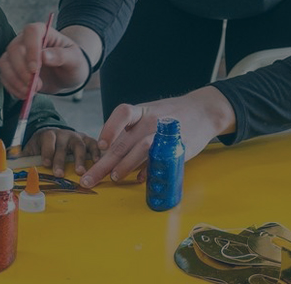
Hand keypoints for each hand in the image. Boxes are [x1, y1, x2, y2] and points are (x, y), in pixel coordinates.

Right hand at [0, 22, 92, 97]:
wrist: (66, 74)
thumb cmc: (72, 62)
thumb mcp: (74, 59)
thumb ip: (62, 56)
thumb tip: (44, 56)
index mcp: (42, 31)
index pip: (31, 32)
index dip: (31, 49)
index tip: (35, 69)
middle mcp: (25, 40)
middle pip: (13, 49)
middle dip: (22, 71)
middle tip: (35, 86)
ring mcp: (16, 54)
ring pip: (4, 63)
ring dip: (15, 80)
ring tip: (30, 92)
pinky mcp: (11, 68)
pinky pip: (4, 76)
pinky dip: (12, 87)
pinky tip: (25, 95)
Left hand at [19, 127, 99, 177]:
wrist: (55, 136)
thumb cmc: (42, 147)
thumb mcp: (31, 149)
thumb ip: (23, 156)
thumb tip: (9, 161)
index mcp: (48, 135)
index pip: (47, 139)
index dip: (47, 151)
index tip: (46, 163)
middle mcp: (63, 134)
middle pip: (63, 144)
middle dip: (61, 159)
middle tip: (60, 173)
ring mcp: (76, 136)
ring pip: (79, 144)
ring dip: (80, 158)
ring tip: (80, 172)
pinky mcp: (87, 140)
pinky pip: (93, 144)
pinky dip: (96, 152)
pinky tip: (97, 162)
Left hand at [79, 86, 235, 187]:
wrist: (203, 111)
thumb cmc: (169, 115)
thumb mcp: (149, 113)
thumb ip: (130, 132)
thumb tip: (108, 154)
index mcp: (142, 111)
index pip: (122, 114)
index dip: (109, 128)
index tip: (100, 144)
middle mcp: (151, 121)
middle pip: (124, 142)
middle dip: (103, 163)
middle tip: (88, 179)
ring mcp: (164, 134)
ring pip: (141, 149)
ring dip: (125, 165)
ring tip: (114, 177)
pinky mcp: (177, 147)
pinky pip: (159, 160)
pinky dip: (149, 171)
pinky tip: (140, 179)